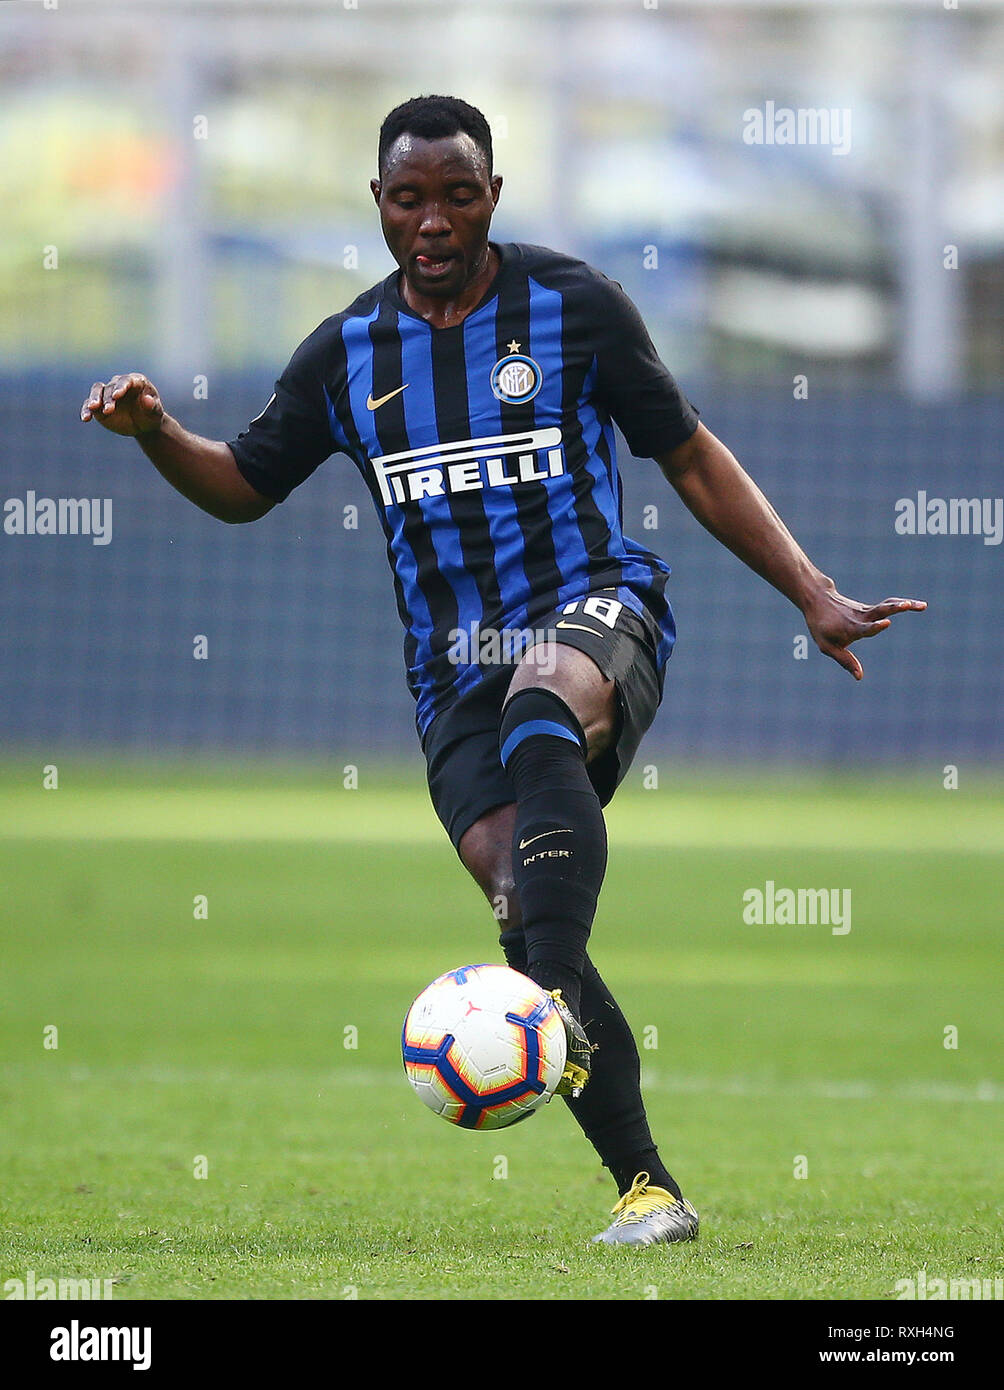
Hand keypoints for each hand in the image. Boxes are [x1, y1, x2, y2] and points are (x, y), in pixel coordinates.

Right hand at [80, 373, 163, 435]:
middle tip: (108, 410)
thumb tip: (148, 400)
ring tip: (93, 408)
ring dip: (94, 399)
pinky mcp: (99, 404)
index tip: (117, 396)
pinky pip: (89, 405)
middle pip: (110, 387)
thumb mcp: (156, 414)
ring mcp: (108, 393)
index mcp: (136, 381)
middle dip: (108, 398)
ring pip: (97, 391)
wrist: (143, 424)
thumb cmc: (151, 416)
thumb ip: (153, 406)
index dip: (121, 387)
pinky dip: (86, 410)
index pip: (126, 381)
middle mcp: (119, 384)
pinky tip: (86, 418)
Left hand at [803, 585, 926, 679]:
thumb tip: (859, 677)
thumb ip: (845, 660)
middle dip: (894, 609)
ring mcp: (866, 611)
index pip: (865, 628)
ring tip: (922, 606)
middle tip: (906, 605)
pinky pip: (888, 605)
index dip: (875, 626)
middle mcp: (861, 618)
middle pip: (880, 611)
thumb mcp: (827, 646)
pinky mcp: (870, 609)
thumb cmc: (821, 627)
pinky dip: (902, 604)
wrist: (818, 601)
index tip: (887, 622)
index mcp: (851, 628)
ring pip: (887, 606)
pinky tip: (918, 606)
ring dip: (904, 605)